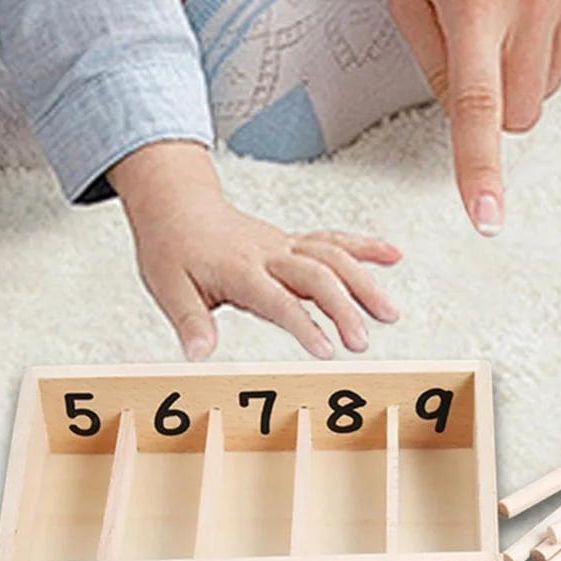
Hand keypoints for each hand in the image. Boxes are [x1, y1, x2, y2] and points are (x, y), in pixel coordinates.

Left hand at [108, 141, 400, 358]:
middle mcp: (268, 254)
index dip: (304, 325)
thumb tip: (198, 355)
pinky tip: (392, 255)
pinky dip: (364, 247)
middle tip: (361, 342)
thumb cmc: (171, 248)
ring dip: (364, 282)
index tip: (327, 352)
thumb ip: (190, 322)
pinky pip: (332, 241)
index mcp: (239, 269)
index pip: (279, 300)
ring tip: (389, 312)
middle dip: (343, 308)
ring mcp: (284, 245)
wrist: (175, 206)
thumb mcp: (167, 288)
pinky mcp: (292, 243)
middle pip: (316, 276)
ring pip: (333, 257)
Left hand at [389, 0, 560, 234]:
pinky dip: (557, 41)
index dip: (480, 168)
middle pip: (524, 112)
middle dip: (498, 100)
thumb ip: (429, 62)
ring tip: (508, 1)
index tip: (487, 219)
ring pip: (553, 85)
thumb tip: (468, 119)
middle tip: (478, 43)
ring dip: (526, 65)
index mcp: (474, 0)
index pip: (477, 106)